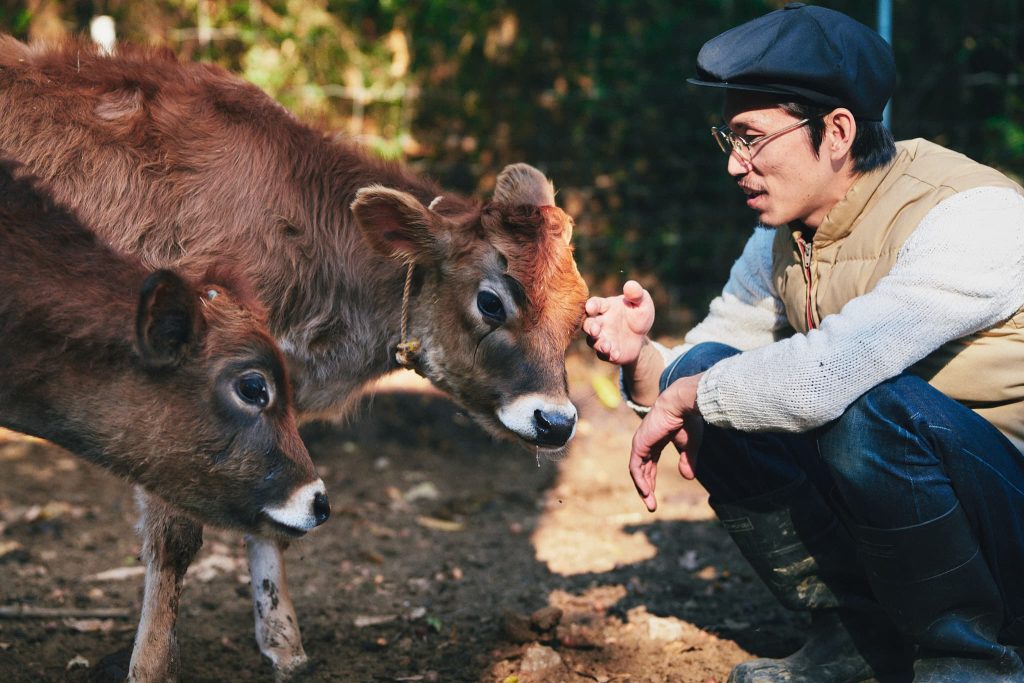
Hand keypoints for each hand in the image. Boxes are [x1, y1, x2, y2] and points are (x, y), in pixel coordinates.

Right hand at [583, 280, 654, 365]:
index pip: (595, 304)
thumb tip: (630, 285)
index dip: (591, 306)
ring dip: (598, 343)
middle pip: (588, 324)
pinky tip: (616, 354)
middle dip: (589, 327)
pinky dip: (608, 355)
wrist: (641, 337)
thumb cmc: (638, 315)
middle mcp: (600, 322)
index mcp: (606, 307)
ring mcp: (602, 338)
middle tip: (595, 330)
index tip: (591, 308)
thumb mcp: (642, 303)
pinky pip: (603, 355)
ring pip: (593, 341)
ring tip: (606, 346)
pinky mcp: (607, 352)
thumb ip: (637, 294)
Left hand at [628, 374, 703, 511]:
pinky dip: (640, 481)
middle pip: (643, 469)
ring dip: (643, 488)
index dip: (652, 479)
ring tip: (650, 503)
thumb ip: (688, 461)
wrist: (682, 404)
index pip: (650, 463)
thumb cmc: (688, 420)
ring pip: (637, 471)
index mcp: (657, 439)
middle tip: (651, 505)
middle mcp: (646, 442)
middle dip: (647, 488)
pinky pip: (635, 468)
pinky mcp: (639, 444)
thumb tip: (687, 478)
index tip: (654, 495)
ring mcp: (641, 443)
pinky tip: (647, 492)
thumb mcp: (690, 446)